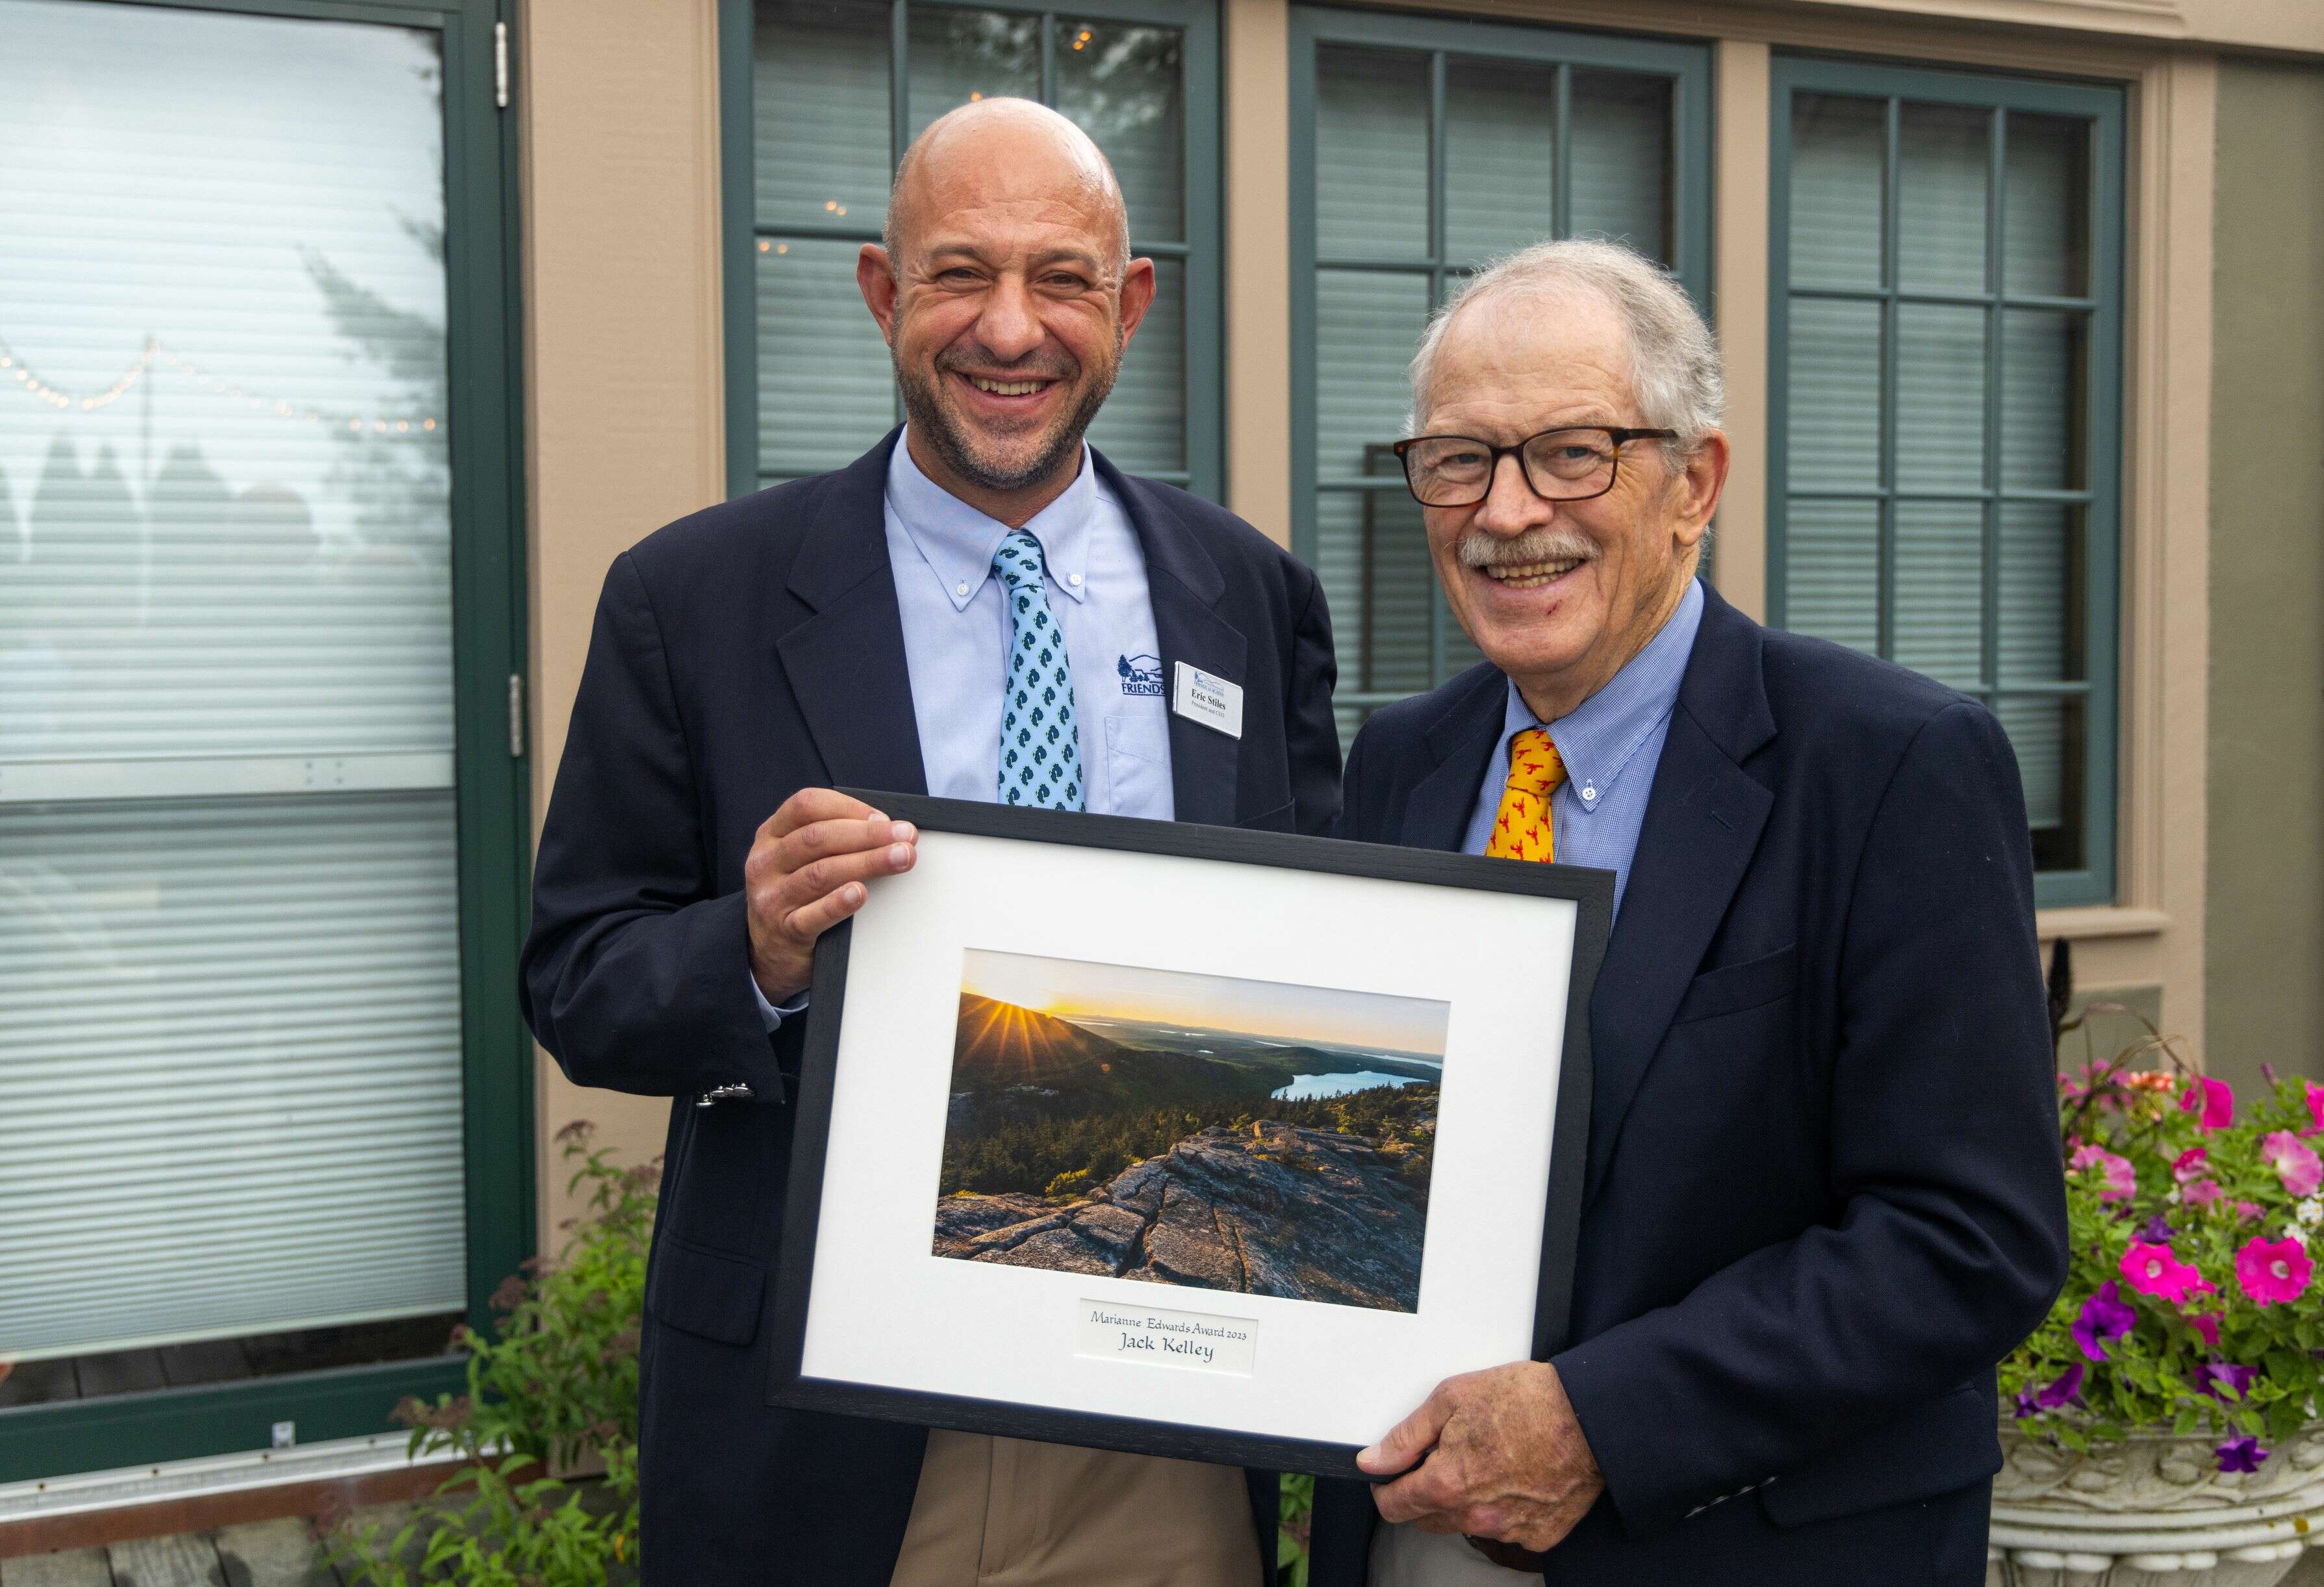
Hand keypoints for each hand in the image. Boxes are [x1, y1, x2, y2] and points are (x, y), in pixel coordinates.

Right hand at [745, 789, 916, 1001]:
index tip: (884, 818)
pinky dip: (839, 903)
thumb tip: (887, 827)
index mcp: (771, 835)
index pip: (807, 805)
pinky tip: (861, 893)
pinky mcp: (784, 930)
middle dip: (868, 834)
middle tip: (905, 836)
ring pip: (821, 873)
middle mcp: (766, 862)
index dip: (849, 808)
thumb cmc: (795, 895)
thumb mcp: (799, 859)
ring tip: (900, 858)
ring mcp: (772, 897)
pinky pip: (813, 915)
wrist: (766, 951)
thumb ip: (832, 840)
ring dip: (867, 862)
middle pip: (818, 838)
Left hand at [1357, 1361, 1603, 1552]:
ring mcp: (1509, 1530)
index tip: (1392, 1474)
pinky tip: (1514, 1477)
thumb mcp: (1451, 1399)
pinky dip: (1501, 1509)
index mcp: (1448, 1484)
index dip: (1386, 1486)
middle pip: (1427, 1519)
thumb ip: (1406, 1436)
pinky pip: (1505, 1529)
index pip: (1394, 1506)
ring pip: (1465, 1524)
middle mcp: (1476, 1516)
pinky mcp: (1538, 1535)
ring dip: (1464, 1501)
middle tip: (1445, 1455)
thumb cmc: (1527, 1401)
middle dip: (1424, 1492)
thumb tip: (1372, 1461)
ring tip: (1486, 1461)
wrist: (1590, 1416)